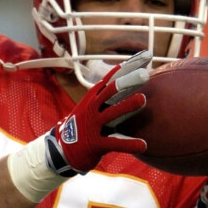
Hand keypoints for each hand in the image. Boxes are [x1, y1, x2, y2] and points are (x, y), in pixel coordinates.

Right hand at [44, 51, 151, 175]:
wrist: (62, 150)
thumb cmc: (84, 127)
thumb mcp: (92, 108)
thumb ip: (108, 98)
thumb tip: (130, 83)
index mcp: (93, 99)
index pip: (112, 79)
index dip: (127, 68)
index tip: (144, 57)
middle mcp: (92, 109)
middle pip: (111, 91)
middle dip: (127, 81)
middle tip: (145, 74)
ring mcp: (92, 125)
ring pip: (111, 113)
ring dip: (127, 106)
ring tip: (143, 99)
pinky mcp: (95, 144)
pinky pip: (114, 143)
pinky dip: (129, 144)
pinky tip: (144, 145)